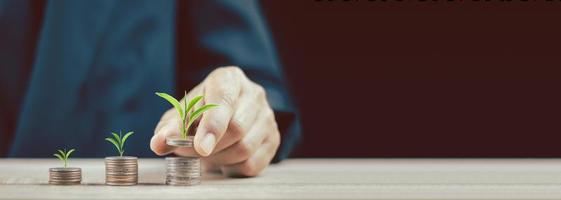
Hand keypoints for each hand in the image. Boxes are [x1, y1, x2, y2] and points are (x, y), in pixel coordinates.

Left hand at [150, 66, 280, 176]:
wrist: (226, 114)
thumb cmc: (201, 112)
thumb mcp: (181, 114)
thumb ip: (168, 128)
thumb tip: (159, 143)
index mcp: (230, 78)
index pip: (224, 101)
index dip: (212, 125)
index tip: (200, 147)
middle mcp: (254, 93)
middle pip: (236, 128)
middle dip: (211, 147)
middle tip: (193, 152)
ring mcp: (267, 116)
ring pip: (245, 148)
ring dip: (220, 159)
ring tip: (208, 155)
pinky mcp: (273, 138)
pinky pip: (253, 163)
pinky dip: (233, 168)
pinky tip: (225, 159)